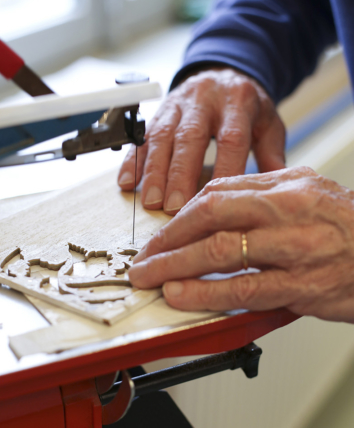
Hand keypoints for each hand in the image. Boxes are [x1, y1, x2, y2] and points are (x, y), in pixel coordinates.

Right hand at [118, 67, 285, 214]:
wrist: (221, 73)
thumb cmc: (245, 104)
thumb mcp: (268, 121)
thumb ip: (272, 153)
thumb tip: (273, 191)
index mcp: (237, 101)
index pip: (231, 138)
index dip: (222, 170)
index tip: (216, 203)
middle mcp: (204, 99)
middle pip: (189, 137)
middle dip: (179, 174)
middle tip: (173, 207)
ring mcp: (177, 104)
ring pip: (161, 137)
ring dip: (153, 171)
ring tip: (151, 201)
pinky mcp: (158, 112)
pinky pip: (141, 136)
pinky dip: (132, 160)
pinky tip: (126, 182)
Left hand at [129, 167, 353, 322]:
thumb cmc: (347, 225)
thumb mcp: (306, 194)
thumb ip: (260, 197)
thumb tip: (210, 207)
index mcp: (286, 184)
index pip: (217, 192)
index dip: (180, 214)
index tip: (160, 231)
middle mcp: (288, 210)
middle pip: (210, 215)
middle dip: (169, 237)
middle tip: (144, 256)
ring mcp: (295, 247)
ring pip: (221, 251)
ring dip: (176, 265)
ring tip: (149, 276)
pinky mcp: (304, 286)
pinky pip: (244, 289)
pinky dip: (206, 292)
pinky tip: (180, 294)